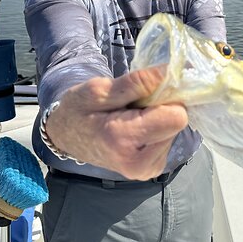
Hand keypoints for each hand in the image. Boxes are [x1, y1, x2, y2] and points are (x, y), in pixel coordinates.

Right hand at [44, 64, 187, 179]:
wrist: (65, 137)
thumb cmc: (78, 110)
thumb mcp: (100, 89)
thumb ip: (137, 82)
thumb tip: (169, 71)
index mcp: (124, 141)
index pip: (176, 117)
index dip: (166, 97)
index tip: (147, 90)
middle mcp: (140, 163)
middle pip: (177, 123)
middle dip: (161, 108)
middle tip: (134, 104)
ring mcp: (147, 170)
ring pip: (174, 131)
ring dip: (157, 118)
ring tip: (131, 117)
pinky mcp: (152, 169)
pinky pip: (168, 139)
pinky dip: (156, 129)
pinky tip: (136, 128)